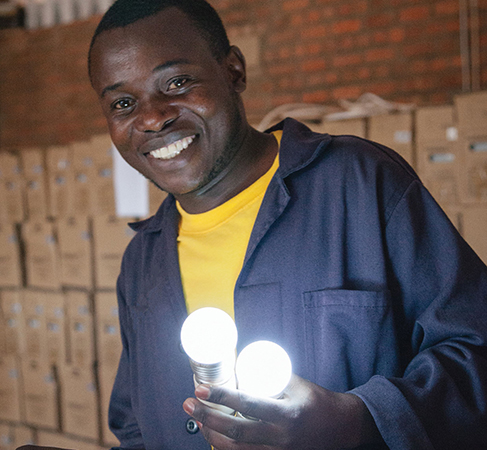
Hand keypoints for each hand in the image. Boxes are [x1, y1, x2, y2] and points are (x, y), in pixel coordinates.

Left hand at [183, 374, 381, 448]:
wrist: (339, 428)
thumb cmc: (317, 401)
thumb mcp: (297, 383)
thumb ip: (271, 376)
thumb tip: (241, 363)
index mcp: (287, 415)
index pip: (248, 406)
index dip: (221, 398)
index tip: (201, 389)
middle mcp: (280, 438)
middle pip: (235, 432)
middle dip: (206, 417)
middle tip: (188, 403)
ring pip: (236, 449)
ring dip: (210, 434)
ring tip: (195, 418)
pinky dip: (225, 448)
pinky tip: (212, 436)